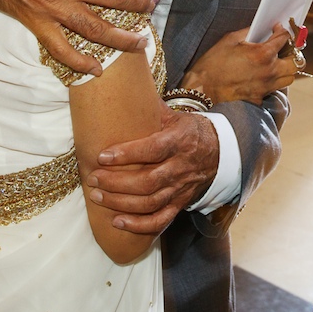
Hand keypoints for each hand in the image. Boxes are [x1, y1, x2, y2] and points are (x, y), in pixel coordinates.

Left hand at [83, 107, 219, 233]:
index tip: (102, 155)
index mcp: (180, 140)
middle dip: (116, 183)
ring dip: (120, 203)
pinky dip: (138, 225)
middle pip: (148, 182)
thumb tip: (118, 86)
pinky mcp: (179, 204)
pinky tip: (117, 222)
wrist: (219, 152)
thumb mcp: (173, 115)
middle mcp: (181, 167)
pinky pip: (160, 221)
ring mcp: (181, 188)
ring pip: (150, 203)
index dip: (127, 154)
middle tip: (93, 178)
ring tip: (97, 196)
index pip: (153, 149)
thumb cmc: (188, 130)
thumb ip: (149, 109)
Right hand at [179, 25, 295, 104]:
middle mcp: (269, 72)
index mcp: (263, 54)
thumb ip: (249, 32)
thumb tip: (260, 29)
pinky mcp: (260, 98)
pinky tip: (262, 76)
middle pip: (296, 63)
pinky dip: (272, 82)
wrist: (202, 90)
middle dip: (291, 52)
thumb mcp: (230, 39)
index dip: (282, 30)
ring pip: (289, 78)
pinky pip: (274, 89)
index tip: (277, 28)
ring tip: (275, 63)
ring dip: (286, 69)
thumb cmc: (213, 64)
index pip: (285, 38)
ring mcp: (266, 87)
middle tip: (282, 47)